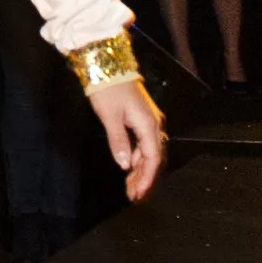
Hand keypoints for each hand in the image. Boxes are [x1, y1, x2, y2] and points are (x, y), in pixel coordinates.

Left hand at [87, 77, 164, 201]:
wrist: (107, 66)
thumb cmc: (108, 89)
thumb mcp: (109, 117)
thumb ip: (118, 141)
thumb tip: (125, 165)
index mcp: (149, 125)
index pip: (152, 159)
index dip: (147, 179)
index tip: (138, 194)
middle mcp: (154, 125)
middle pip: (154, 158)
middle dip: (145, 179)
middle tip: (134, 196)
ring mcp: (148, 121)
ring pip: (149, 152)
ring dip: (141, 170)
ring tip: (131, 187)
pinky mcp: (140, 119)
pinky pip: (143, 144)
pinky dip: (138, 158)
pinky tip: (130, 167)